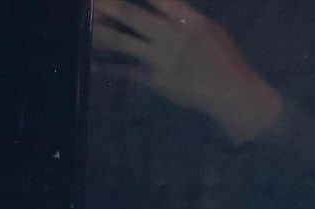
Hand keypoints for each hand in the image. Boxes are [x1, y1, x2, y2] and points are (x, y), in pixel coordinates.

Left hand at [93, 0, 283, 142]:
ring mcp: (160, 59)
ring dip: (99, 30)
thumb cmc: (223, 57)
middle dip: (106, 5)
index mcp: (186, 17)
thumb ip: (181, 15)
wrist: (232, 94)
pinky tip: (90, 60)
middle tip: (89, 1)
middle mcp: (170, 35)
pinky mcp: (155, 81)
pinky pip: (125, 70)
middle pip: (129, 13)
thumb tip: (157, 4)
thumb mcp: (207, 27)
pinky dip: (107, 65)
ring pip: (122, 41)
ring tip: (83, 22)